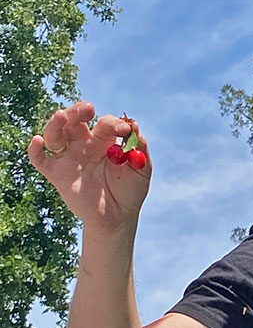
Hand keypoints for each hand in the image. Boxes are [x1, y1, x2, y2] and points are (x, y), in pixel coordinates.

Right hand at [27, 101, 150, 232]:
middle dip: (78, 111)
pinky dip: (35, 150)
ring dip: (55, 123)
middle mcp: (84, 144)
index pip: (104, 123)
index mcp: (105, 140)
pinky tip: (37, 141)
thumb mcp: (142, 170)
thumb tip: (135, 128)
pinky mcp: (57, 174)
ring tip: (61, 116)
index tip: (124, 130)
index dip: (114, 123)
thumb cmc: (130, 191)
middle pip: (74, 120)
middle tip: (88, 109)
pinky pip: (40, 160)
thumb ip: (140, 149)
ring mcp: (69, 158)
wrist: (117, 218)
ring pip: (55, 134)